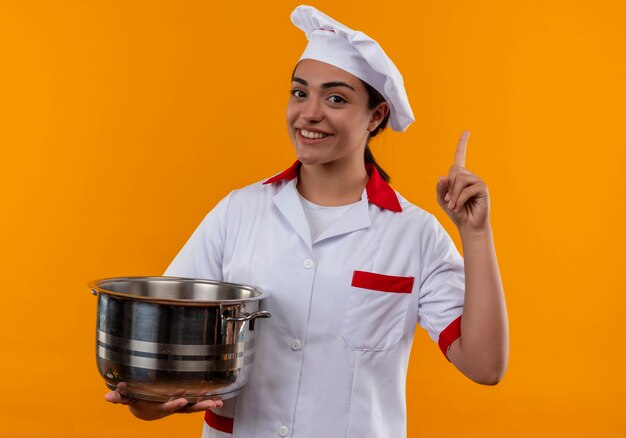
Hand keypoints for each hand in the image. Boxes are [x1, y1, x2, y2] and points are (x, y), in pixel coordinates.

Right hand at [104, 382, 223, 420]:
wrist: (145, 410)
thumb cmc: (138, 399)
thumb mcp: (129, 398)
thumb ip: (120, 397)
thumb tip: (107, 397)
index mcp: (159, 405)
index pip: (167, 405)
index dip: (174, 403)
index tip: (182, 399)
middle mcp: (172, 406)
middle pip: (186, 408)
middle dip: (197, 405)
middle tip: (209, 403)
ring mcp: (180, 405)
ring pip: (194, 406)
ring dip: (206, 405)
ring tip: (218, 403)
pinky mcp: (185, 402)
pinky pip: (198, 402)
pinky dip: (209, 401)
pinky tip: (220, 399)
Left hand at [436, 130, 489, 232]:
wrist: (468, 225)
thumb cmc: (456, 212)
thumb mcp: (443, 200)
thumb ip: (440, 189)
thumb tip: (442, 177)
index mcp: (460, 176)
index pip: (460, 156)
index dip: (463, 144)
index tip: (467, 131)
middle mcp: (470, 175)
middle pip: (454, 171)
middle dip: (449, 187)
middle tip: (449, 201)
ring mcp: (477, 180)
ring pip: (460, 179)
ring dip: (454, 195)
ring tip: (454, 205)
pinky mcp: (483, 187)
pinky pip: (467, 188)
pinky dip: (460, 199)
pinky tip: (460, 206)